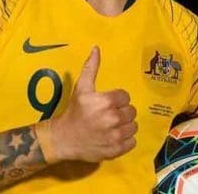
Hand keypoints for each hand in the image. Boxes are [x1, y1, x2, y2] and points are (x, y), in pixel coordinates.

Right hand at [49, 47, 136, 162]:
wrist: (64, 138)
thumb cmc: (74, 111)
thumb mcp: (81, 88)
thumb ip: (91, 67)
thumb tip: (96, 48)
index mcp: (106, 102)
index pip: (125, 96)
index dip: (117, 99)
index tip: (107, 103)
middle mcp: (112, 118)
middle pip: (131, 111)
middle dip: (122, 112)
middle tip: (110, 114)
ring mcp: (115, 136)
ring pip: (133, 126)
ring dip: (125, 125)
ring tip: (113, 125)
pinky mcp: (116, 150)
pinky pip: (132, 141)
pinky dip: (126, 139)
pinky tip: (114, 136)